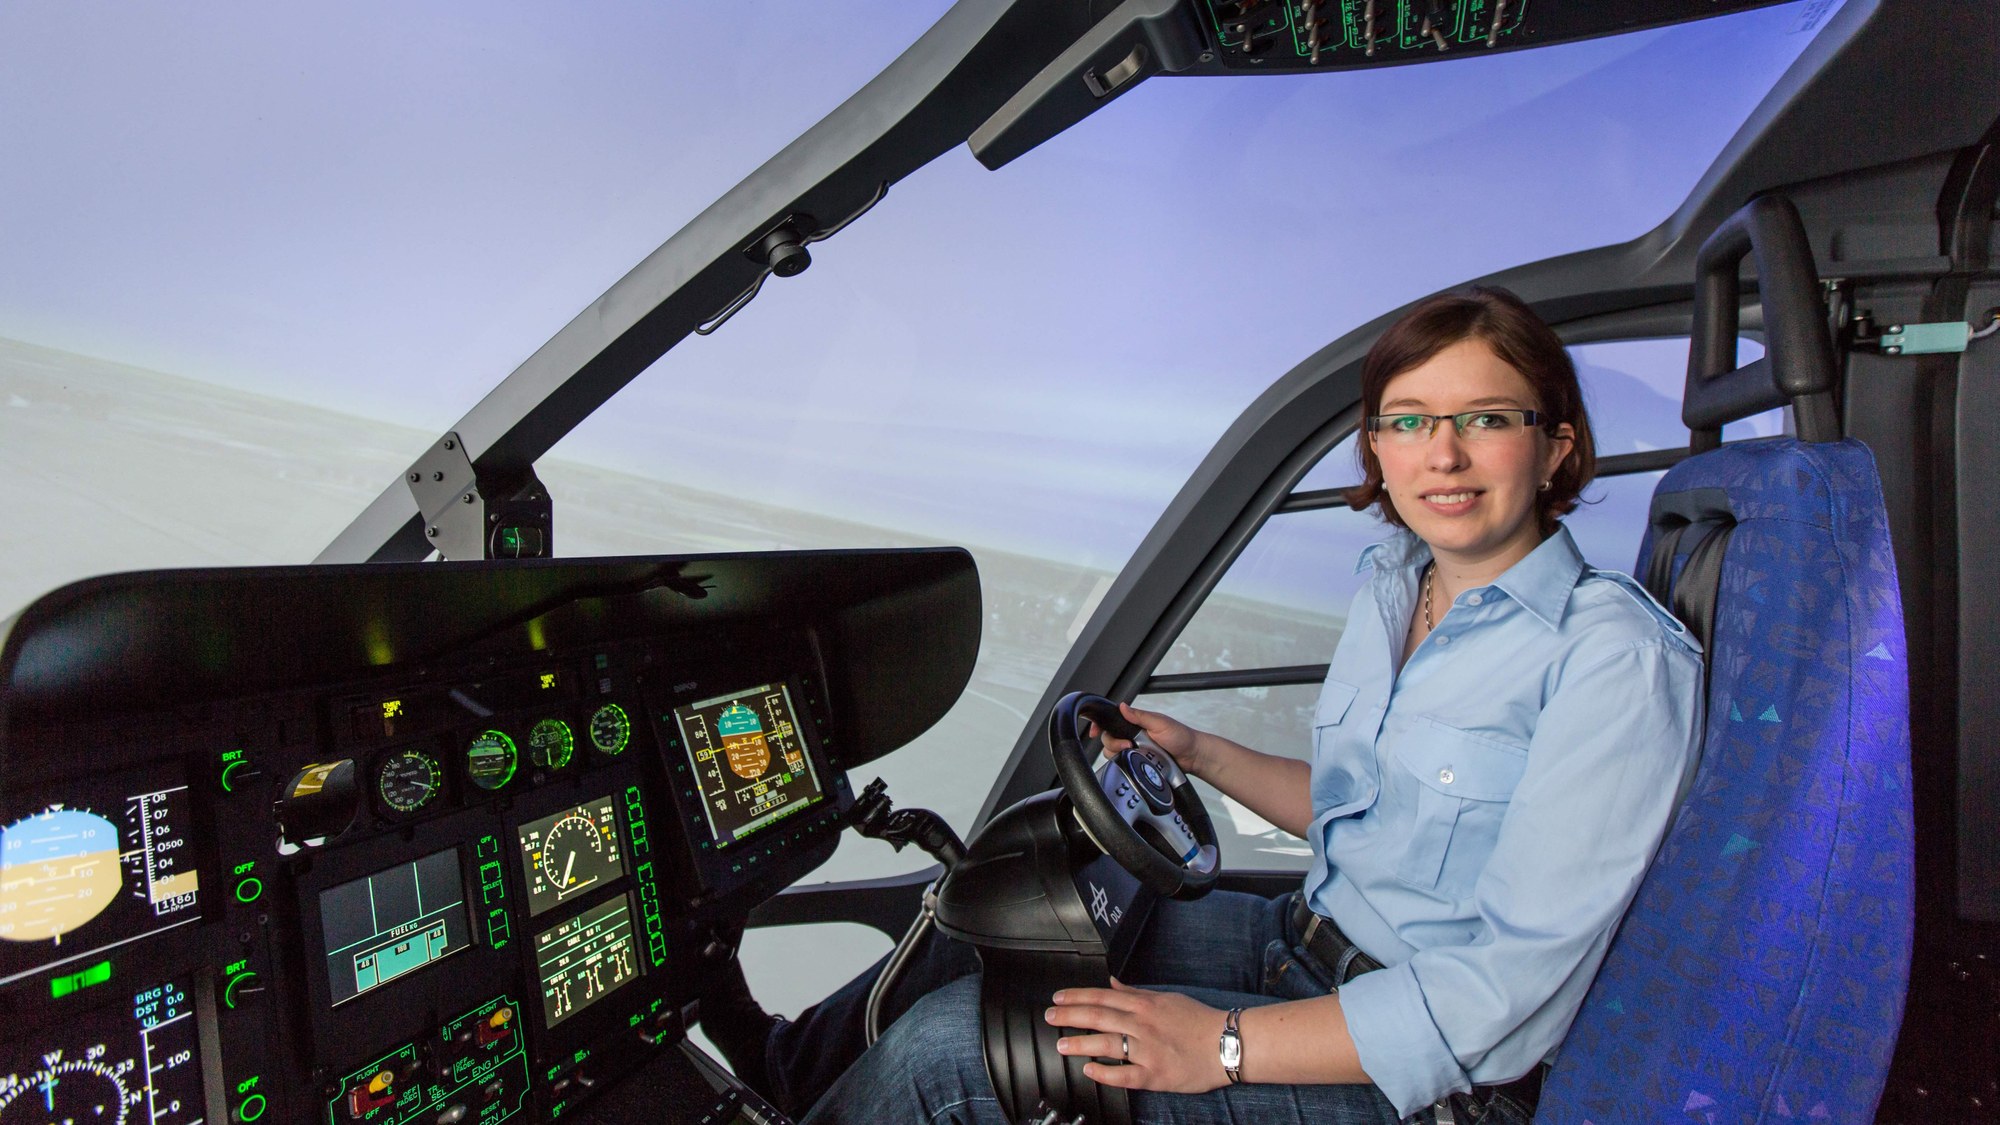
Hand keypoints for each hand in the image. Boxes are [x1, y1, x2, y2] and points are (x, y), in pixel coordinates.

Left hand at [1044, 978, 1229, 1093]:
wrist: (1227, 1043)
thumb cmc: (1199, 1020)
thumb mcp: (1167, 998)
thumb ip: (1136, 992)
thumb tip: (1112, 983)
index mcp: (1145, 1005)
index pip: (1103, 998)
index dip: (1077, 997)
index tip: (1058, 998)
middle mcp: (1143, 1025)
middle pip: (1099, 1017)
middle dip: (1070, 1016)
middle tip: (1050, 1017)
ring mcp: (1148, 1051)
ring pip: (1107, 1044)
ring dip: (1081, 1044)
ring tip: (1062, 1045)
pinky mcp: (1155, 1075)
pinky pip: (1125, 1075)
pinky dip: (1105, 1073)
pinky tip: (1090, 1070)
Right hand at [1089, 702, 1203, 776]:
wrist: (1193, 757)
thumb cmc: (1181, 737)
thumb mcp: (1160, 723)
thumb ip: (1140, 716)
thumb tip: (1122, 707)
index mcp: (1135, 723)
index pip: (1111, 721)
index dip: (1099, 725)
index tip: (1094, 731)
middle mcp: (1132, 736)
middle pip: (1108, 739)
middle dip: (1113, 743)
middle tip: (1128, 745)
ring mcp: (1134, 751)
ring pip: (1113, 754)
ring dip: (1121, 755)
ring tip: (1137, 755)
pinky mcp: (1138, 765)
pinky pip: (1124, 766)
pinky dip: (1127, 765)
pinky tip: (1137, 764)